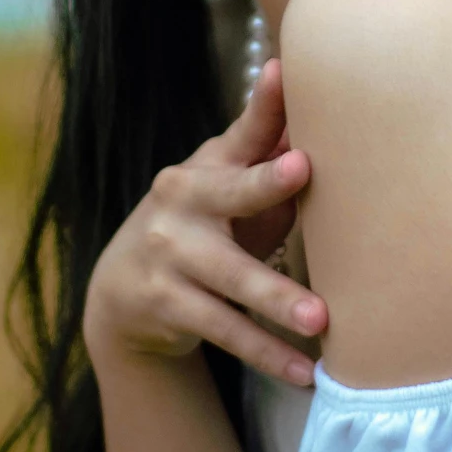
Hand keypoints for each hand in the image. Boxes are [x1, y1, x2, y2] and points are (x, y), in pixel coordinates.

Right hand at [83, 60, 324, 387]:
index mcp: (205, 168)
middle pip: (230, 195)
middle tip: (303, 170)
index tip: (284, 79)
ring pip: (232, 279)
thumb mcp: (223, 187)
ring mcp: (169, 255)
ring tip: (320, 319)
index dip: (264, 111)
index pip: (242, 135)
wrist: (120, 289)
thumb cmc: (199, 225)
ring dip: (276, 301)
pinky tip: (303, 372)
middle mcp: (180, 203)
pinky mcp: (166, 304)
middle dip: (266, 183)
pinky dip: (267, 353)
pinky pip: (226, 331)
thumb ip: (269, 159)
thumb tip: (330, 125)